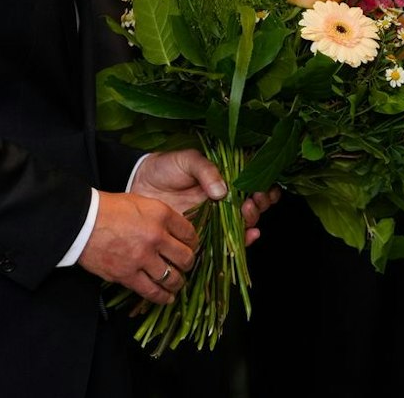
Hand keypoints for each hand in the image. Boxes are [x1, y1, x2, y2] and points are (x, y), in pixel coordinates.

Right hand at [77, 191, 198, 304]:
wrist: (82, 222)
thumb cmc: (108, 209)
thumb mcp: (141, 202)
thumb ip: (160, 217)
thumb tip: (173, 231)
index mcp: (161, 214)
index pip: (190, 233)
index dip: (193, 242)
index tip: (191, 247)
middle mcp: (156, 236)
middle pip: (185, 257)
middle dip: (188, 263)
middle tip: (185, 265)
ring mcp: (142, 258)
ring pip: (172, 277)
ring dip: (177, 282)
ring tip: (177, 282)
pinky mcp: (128, 275)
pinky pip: (152, 291)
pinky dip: (162, 297)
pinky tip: (167, 298)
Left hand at [132, 149, 281, 245]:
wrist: (139, 185)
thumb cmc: (164, 168)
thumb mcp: (187, 160)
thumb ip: (206, 170)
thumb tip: (223, 191)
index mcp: (225, 180)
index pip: (252, 184)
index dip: (264, 186)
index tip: (262, 187)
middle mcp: (225, 201)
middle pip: (254, 205)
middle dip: (260, 203)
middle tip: (253, 200)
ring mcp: (216, 219)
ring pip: (245, 224)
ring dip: (253, 220)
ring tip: (247, 212)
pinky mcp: (204, 235)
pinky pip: (227, 242)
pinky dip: (242, 242)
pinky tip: (249, 235)